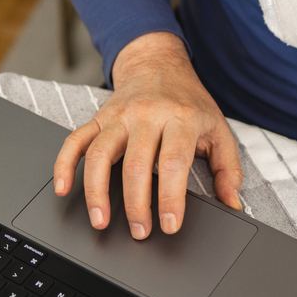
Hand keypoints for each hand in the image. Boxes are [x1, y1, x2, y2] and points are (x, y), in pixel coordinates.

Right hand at [52, 31, 243, 238]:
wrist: (158, 63)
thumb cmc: (189, 101)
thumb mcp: (218, 129)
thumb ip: (228, 169)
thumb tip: (233, 204)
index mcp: (180, 118)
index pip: (173, 162)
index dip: (170, 198)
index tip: (170, 225)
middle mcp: (146, 115)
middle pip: (135, 164)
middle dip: (136, 204)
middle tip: (139, 232)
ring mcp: (118, 116)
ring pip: (99, 155)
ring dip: (96, 191)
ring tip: (101, 220)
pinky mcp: (98, 118)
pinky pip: (75, 141)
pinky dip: (64, 164)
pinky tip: (63, 188)